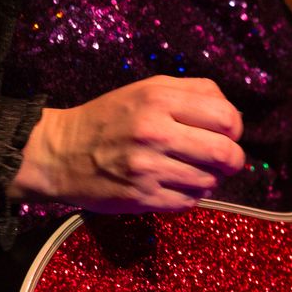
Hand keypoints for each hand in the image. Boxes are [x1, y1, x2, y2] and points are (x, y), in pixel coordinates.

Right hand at [8, 76, 245, 212]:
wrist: (58, 153)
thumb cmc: (111, 118)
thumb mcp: (148, 90)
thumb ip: (194, 93)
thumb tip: (234, 116)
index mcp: (158, 99)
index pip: (227, 118)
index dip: (234, 129)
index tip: (224, 133)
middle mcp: (154, 132)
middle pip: (228, 154)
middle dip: (232, 159)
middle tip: (220, 159)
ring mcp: (148, 168)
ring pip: (212, 181)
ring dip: (208, 178)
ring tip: (187, 169)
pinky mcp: (143, 197)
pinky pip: (191, 201)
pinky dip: (190, 194)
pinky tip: (173, 183)